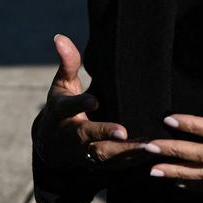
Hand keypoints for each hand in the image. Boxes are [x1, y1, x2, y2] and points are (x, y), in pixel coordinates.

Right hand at [31, 35, 146, 169]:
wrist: (50, 147)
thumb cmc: (62, 107)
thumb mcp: (62, 85)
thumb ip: (67, 63)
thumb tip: (60, 36)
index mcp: (61, 112)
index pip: (69, 107)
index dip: (81, 103)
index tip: (94, 100)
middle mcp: (71, 134)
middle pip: (86, 135)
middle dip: (104, 133)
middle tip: (123, 132)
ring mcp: (83, 151)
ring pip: (103, 155)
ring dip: (125, 152)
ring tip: (148, 146)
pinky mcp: (97, 164)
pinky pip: (115, 165)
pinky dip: (132, 162)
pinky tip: (152, 154)